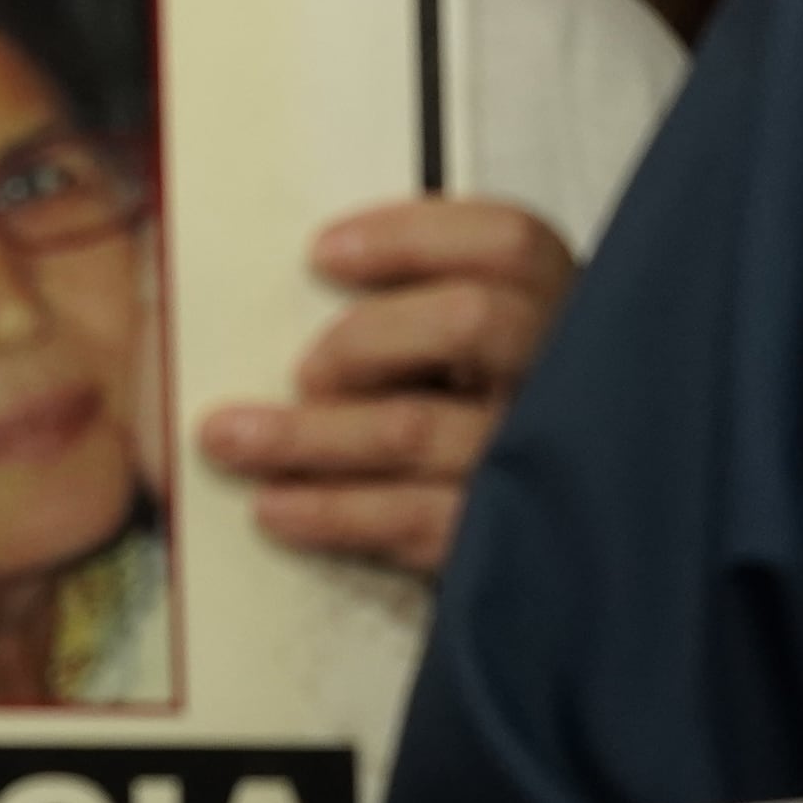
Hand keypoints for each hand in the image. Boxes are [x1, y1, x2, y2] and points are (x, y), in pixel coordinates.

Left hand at [193, 194, 572, 575]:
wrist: (572, 565)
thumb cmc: (487, 428)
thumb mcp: (478, 361)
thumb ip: (419, 315)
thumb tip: (301, 293)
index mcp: (561, 315)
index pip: (507, 244)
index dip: (411, 237)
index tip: (322, 254)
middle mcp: (562, 381)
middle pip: (473, 321)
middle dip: (362, 337)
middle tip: (304, 370)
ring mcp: (539, 462)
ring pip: (416, 428)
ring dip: (305, 433)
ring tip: (230, 439)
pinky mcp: (513, 542)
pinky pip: (415, 519)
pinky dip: (333, 509)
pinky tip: (278, 506)